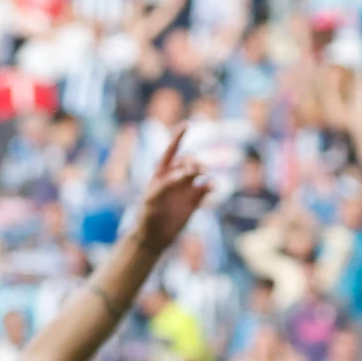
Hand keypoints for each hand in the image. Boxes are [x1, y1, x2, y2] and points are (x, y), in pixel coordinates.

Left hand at [129, 125, 209, 252]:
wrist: (154, 235)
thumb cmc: (148, 215)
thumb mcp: (154, 198)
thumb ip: (169, 183)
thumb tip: (187, 173)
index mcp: (161, 174)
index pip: (171, 151)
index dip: (178, 137)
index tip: (187, 124)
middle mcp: (175, 178)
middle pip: (189, 160)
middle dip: (193, 162)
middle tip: (194, 171)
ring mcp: (186, 188)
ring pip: (200, 172)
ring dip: (203, 169)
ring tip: (202, 175)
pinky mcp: (196, 200)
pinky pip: (208, 187)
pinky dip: (213, 184)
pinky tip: (213, 187)